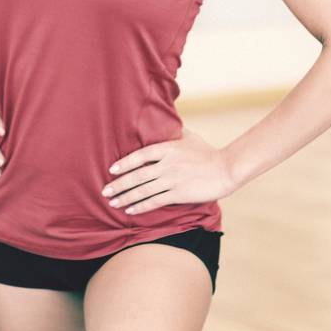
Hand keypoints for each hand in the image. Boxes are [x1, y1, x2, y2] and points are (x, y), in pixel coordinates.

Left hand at [103, 130, 235, 215]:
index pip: (140, 155)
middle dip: (119, 184)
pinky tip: (130, 210)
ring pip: (143, 190)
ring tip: (113, 203)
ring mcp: (172, 179)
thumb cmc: (207, 153)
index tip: (111, 170)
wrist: (226, 169)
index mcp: (167, 148)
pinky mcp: (178, 194)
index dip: (124, 163)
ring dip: (126, 197)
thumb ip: (174, 131)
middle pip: (137, 175)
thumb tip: (164, 120)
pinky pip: (155, 201)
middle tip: (104, 191)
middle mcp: (166, 164)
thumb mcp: (189, 136)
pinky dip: (140, 206)